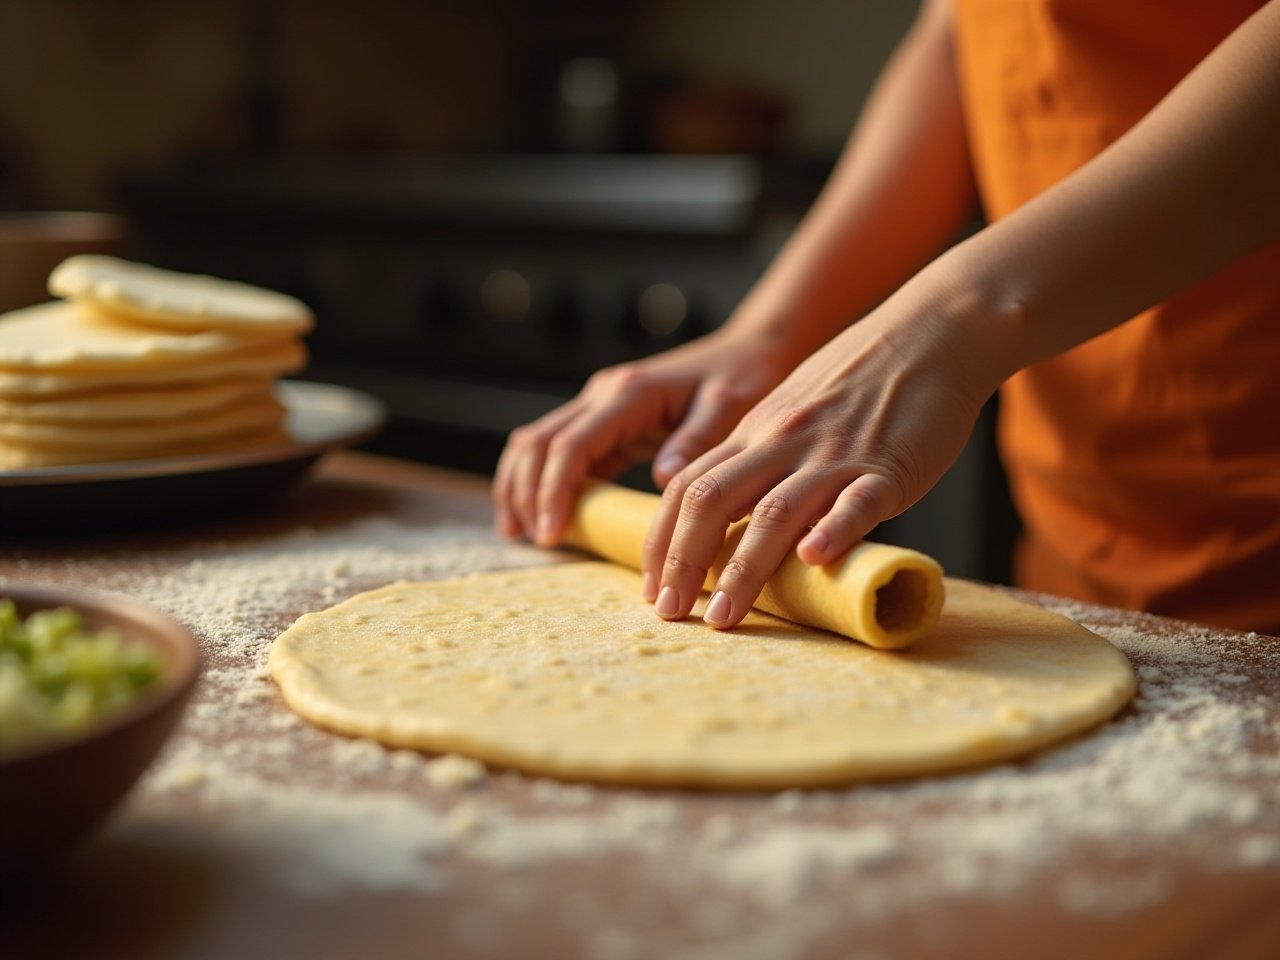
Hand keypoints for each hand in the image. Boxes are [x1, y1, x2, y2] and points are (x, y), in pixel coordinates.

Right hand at [492, 327, 792, 547]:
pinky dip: (537, 481)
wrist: (747, 351)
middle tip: (537, 541)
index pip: (571, 444)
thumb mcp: (730, 407)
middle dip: (526, 493)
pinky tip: (536, 516)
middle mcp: (602, 393)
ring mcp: (597, 405)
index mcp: (629, 393)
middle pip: (538, 443)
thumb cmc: (744, 378)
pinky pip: (555, 450)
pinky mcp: (602, 421)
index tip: (552, 534)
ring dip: (518, 485)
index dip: (554, 491)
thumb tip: (662, 479)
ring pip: (534, 443)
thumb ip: (696, 441)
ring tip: (518, 533)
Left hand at [644, 299, 992, 627]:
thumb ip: (760, 454)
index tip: (651, 586)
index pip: (687, 487)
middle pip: (711, 501)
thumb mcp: (791, 407)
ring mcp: (835, 455)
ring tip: (723, 617)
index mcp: (757, 431)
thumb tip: (727, 511)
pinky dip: (833, 531)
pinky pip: (856, 501)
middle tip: (668, 612)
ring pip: (774, 512)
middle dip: (682, 562)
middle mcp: (783, 442)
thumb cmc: (862, 377)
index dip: (661, 539)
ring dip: (742, 569)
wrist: (932, 331)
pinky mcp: (889, 467)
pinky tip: (814, 559)